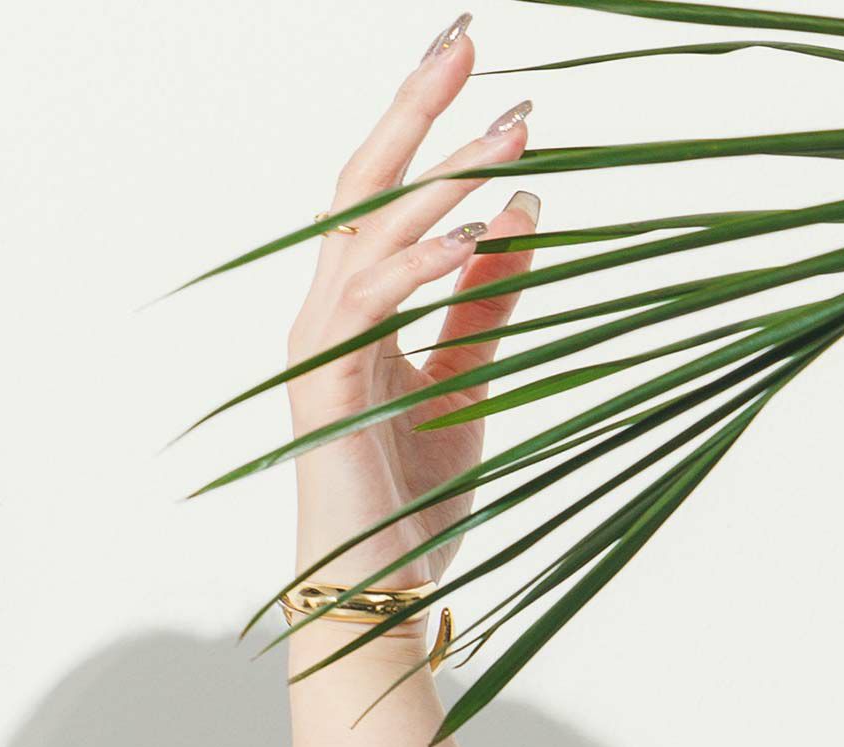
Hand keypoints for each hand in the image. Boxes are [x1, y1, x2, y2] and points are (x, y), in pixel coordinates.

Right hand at [284, 16, 539, 628]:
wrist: (377, 595)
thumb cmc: (410, 507)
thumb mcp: (466, 385)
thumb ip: (484, 303)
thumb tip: (522, 213)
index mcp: (354, 320)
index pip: (383, 204)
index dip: (425, 134)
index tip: (487, 80)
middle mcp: (327, 323)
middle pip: (360, 190)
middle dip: (413, 110)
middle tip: (467, 38)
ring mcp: (322, 355)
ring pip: (371, 235)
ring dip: (441, 175)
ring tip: (514, 130)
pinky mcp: (331, 391)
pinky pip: (372, 304)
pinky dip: (423, 261)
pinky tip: (477, 229)